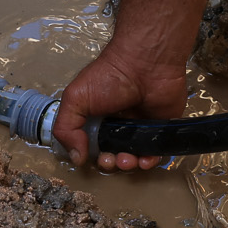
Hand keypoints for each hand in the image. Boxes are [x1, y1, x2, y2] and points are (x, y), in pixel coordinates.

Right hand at [51, 43, 186, 170]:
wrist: (145, 63)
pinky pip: (156, 152)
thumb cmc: (108, 77)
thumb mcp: (76, 98)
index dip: (92, 156)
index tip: (92, 157)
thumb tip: (76, 158)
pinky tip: (144, 160)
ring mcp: (140, 127)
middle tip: (111, 160)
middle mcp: (118, 124)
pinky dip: (149, 161)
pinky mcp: (161, 129)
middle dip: (110, 163)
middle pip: (113, 155)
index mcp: (97, 117)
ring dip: (128, 165)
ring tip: (127, 160)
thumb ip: (66, 127)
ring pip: (134, 157)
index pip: (92, 145)